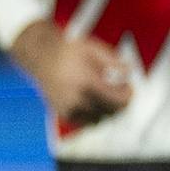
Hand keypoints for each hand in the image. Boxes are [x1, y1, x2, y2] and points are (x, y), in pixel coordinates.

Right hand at [9, 20, 133, 124]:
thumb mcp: (92, 48)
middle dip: (120, 104)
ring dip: (108, 111)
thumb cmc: (67, 50)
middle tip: (121, 92)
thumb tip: (129, 71)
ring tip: (107, 97)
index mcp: (86, 81)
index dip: (128, 95)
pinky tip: (94, 102)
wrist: (40, 56)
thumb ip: (112, 60)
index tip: (129, 88)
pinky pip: (86, 123)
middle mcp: (76, 97)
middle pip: (110, 112)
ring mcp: (68, 107)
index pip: (116, 99)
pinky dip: (94, 116)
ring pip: (99, 120)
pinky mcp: (63, 113)